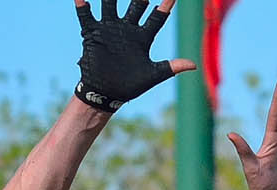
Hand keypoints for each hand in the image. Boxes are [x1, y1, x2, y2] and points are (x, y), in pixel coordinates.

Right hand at [74, 0, 194, 112]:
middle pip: (135, 4)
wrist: (107, 94)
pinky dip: (82, 5)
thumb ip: (171, 67)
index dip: (165, 6)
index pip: (157, 18)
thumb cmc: (131, 86)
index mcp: (143, 37)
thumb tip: (194, 64)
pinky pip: (86, 15)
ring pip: (110, 4)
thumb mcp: (153, 75)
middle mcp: (127, 29)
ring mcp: (109, 28)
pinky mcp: (93, 33)